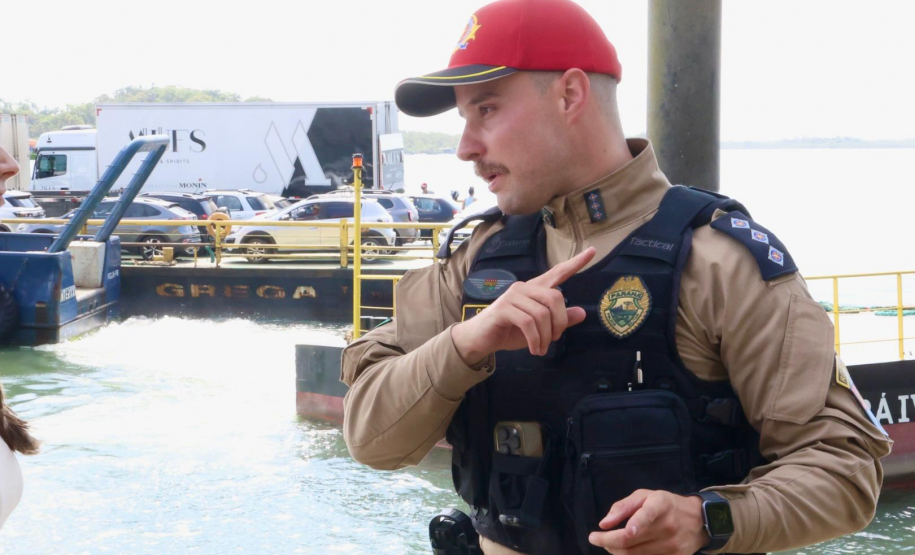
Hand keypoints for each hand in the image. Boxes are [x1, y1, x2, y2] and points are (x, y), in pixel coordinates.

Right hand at [451, 247, 596, 364]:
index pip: (558, 272)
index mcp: (535, 289)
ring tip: (541, 349)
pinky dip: (535, 340)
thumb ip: (559, 320)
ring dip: (545, 337)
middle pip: (555, 297)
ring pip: (542, 314)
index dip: (575, 263)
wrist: (480, 339)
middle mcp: (524, 288)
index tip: (593, 251)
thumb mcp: (540, 329)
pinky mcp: (504, 309)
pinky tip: (534, 349)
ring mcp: (513, 296)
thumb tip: (582, 313)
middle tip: (553, 340)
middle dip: (560, 322)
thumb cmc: (510, 331)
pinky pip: (528, 323)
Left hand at [588, 489, 708, 554]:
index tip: (625, 531)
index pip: (647, 515)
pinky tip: (624, 551)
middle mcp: (667, 526)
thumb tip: (604, 524)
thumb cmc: (665, 505)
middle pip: (631, 541)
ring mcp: (672, 546)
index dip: (636, 523)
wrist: (698, 521)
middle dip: (607, 542)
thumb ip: (622, 507)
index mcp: (660, 505)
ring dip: (616, 551)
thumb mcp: (645, 496)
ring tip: (609, 543)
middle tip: (595, 538)